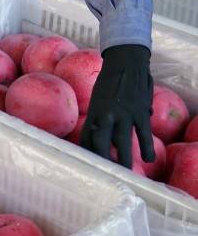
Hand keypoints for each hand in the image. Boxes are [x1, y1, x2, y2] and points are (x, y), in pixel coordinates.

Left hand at [80, 44, 154, 168]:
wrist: (124, 62)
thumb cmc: (110, 81)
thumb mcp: (99, 98)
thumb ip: (102, 115)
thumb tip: (106, 130)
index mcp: (94, 111)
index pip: (87, 135)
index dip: (87, 151)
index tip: (90, 163)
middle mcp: (105, 114)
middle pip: (100, 142)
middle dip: (102, 159)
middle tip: (106, 173)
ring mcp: (122, 113)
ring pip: (122, 142)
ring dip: (123, 159)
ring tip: (125, 172)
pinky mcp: (138, 111)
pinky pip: (142, 133)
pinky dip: (145, 147)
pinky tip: (148, 159)